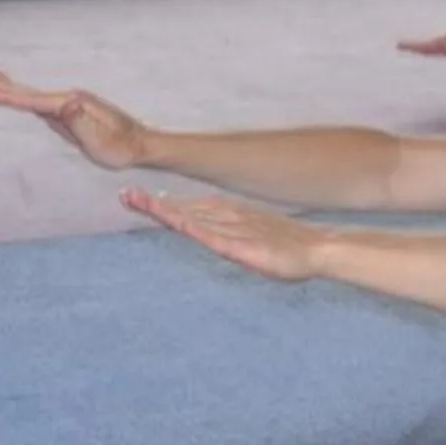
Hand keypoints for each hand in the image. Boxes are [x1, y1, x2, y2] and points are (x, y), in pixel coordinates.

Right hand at [0, 62, 152, 168]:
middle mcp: (68, 99)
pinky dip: (21, 95)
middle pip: (27, 91)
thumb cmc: (121, 147)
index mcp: (71, 104)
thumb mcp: (101, 140)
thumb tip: (68, 104)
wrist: (140, 144)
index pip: (33, 101)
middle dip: (0, 82)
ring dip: (6, 84)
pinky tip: (15, 94)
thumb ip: (82, 123)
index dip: (7, 96)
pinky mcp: (68, 112)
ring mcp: (67, 104)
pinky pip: (38, 102)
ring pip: (30, 94)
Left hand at [122, 186, 323, 281]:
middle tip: (125, 195)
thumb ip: (233, 235)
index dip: (163, 203)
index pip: (189, 209)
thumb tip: (213, 230)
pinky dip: (193, 228)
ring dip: (165, 211)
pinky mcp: (244, 247)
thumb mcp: (253, 240)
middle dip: (154, 205)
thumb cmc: (288, 247)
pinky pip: (214, 237)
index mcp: (228, 217)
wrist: (319, 249)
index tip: (136, 196)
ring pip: (193, 219)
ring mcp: (235, 231)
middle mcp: (228, 220)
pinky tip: (177, 224)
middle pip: (185, 211)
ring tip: (138, 202)